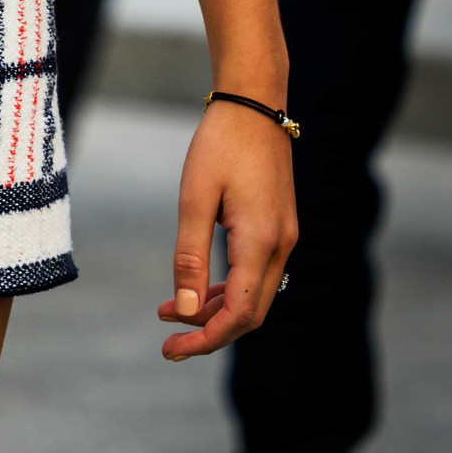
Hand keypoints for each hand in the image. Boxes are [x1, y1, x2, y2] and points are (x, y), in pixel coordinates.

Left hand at [157, 100, 296, 361]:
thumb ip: (189, 256)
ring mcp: (283, 237)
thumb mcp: (195, 197)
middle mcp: (280, 246)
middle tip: (168, 341)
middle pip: (250, 313)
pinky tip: (200, 288)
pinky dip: (228, 288)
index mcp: (260, 242)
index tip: (171, 349)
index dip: (206, 338)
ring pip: (254, 295)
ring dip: (216, 310)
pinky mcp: (278, 226)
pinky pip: (256, 273)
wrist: (254, 103)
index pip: (238, 314)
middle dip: (209, 332)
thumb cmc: (220, 144)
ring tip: (172, 313)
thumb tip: (184, 311)